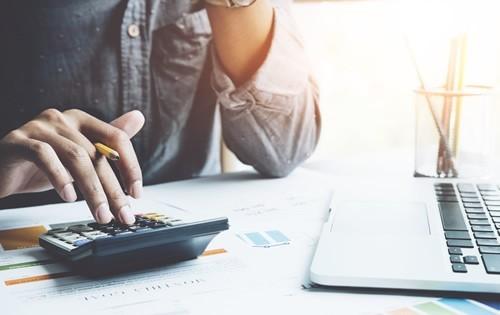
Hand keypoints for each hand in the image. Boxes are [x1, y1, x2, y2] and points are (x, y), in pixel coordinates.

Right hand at [0, 109, 144, 224]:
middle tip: (122, 214)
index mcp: (80, 119)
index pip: (117, 138)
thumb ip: (107, 142)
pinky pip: (44, 157)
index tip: (136, 193)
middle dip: (113, 189)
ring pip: (76, 157)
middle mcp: (62, 118)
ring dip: (92, 190)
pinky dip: (60, 178)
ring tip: (101, 214)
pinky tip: (68, 197)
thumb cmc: (40, 165)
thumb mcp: (78, 157)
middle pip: (97, 154)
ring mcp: (38, 127)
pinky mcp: (18, 141)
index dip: (131, 166)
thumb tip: (139, 117)